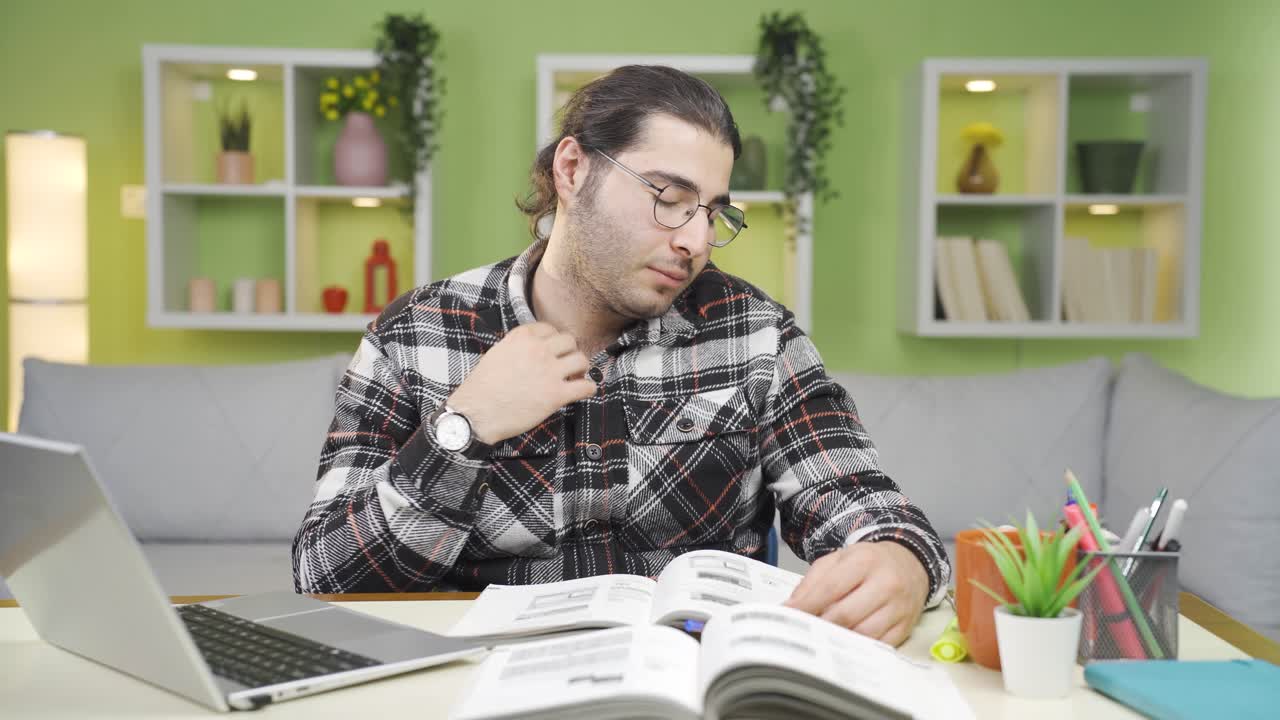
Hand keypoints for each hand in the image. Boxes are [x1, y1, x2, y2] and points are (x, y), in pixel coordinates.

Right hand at [446, 322, 596, 443]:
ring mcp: (549, 371)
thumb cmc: (482, 388)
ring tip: (575, 377)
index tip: (554, 351)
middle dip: (570, 352)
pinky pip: (586, 386)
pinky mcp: (556, 394)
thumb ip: (517, 347)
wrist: (476, 413)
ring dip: (581, 369)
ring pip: (582, 360)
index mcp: (522, 338)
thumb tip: (534, 348)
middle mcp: (538, 350)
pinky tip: (582, 391)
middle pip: (570, 341)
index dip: (555, 341)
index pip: (550, 329)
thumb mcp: (497, 354)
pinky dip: (588, 388)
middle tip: (567, 364)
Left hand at [783, 541, 928, 646]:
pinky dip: (858, 648)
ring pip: (862, 634)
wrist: (910, 564)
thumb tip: (793, 606)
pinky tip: (844, 644)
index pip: (830, 588)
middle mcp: (885, 584)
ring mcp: (898, 608)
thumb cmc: (870, 562)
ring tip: (821, 638)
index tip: (788, 615)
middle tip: (802, 631)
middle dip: (819, 625)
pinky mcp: (905, 627)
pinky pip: (878, 645)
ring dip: (838, 640)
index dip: (806, 605)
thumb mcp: (840, 559)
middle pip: (845, 614)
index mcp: (865, 561)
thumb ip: (814, 580)